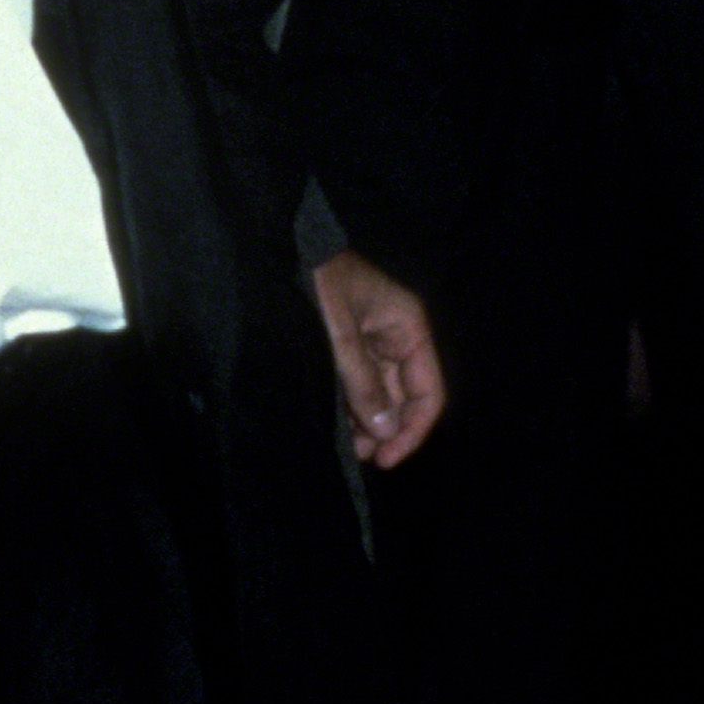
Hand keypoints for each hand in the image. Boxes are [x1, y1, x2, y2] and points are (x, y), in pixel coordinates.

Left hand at [310, 250, 447, 468]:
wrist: (275, 246)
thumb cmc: (315, 278)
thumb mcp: (338, 333)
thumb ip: (363, 381)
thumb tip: (386, 430)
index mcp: (407, 326)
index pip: (428, 390)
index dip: (413, 429)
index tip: (386, 458)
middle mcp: (394, 335)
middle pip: (403, 397)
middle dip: (383, 429)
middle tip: (355, 453)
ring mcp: (368, 339)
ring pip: (377, 393)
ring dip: (364, 420)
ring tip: (342, 441)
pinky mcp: (342, 342)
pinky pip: (354, 381)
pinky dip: (347, 402)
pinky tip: (332, 420)